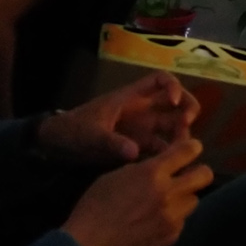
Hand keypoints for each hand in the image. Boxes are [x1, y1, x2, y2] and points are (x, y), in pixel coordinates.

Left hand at [37, 72, 199, 165]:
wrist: (58, 147)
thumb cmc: (74, 131)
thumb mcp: (90, 135)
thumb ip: (111, 143)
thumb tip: (134, 152)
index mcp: (131, 98)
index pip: (159, 81)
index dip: (173, 87)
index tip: (174, 103)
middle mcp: (141, 111)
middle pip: (174, 103)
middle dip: (187, 109)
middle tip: (188, 124)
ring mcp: (140, 129)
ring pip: (170, 126)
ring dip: (180, 134)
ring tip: (182, 149)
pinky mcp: (137, 146)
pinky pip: (159, 147)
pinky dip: (167, 153)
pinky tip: (170, 164)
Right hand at [62, 137, 213, 245]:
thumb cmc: (95, 206)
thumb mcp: (117, 175)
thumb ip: (144, 169)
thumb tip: (161, 165)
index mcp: (153, 172)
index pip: (188, 150)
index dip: (191, 147)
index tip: (189, 150)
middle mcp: (169, 193)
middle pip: (205, 174)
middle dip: (198, 172)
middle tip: (186, 176)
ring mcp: (173, 217)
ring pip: (194, 200)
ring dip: (184, 198)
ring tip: (166, 203)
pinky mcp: (171, 237)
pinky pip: (181, 222)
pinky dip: (172, 220)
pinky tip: (154, 223)